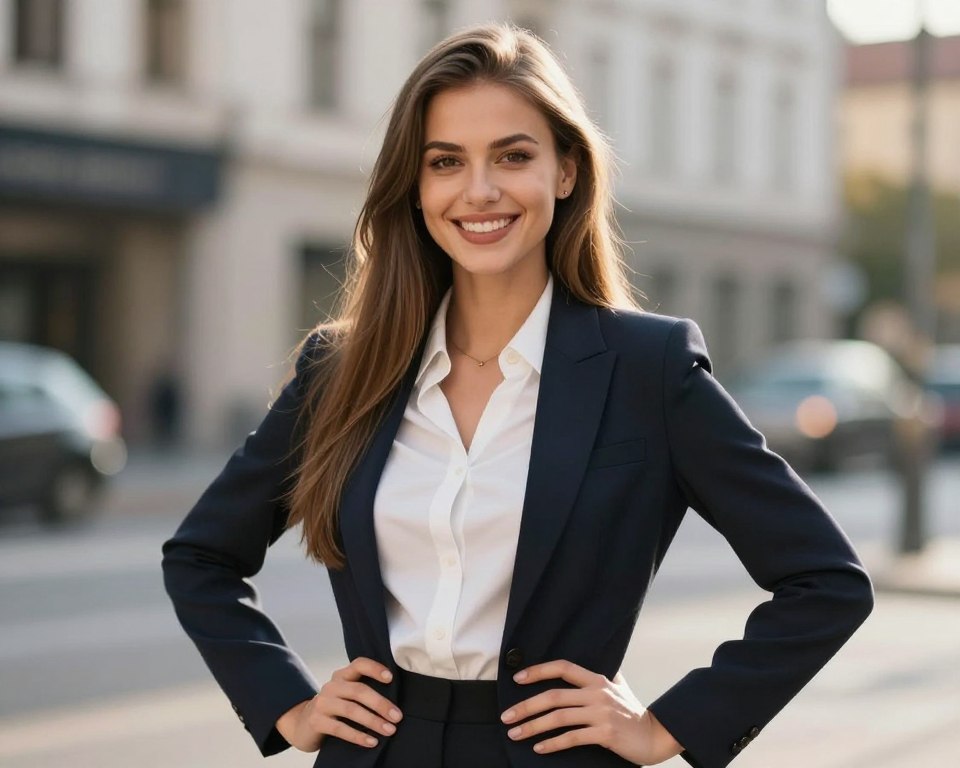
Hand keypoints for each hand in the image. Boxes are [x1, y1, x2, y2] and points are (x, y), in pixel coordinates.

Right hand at [275, 657, 401, 751]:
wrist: (302, 723)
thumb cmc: (334, 708)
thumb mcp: (345, 694)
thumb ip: (362, 691)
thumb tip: (394, 703)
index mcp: (342, 676)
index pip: (359, 664)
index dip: (375, 668)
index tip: (391, 678)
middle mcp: (332, 685)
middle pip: (359, 691)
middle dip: (380, 704)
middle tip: (397, 716)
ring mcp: (322, 703)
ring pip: (351, 710)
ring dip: (373, 721)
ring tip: (389, 730)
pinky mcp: (317, 721)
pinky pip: (340, 728)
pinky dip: (358, 736)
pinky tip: (372, 741)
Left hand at [500, 660, 682, 764]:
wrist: (655, 735)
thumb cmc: (632, 712)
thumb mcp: (618, 687)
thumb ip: (601, 677)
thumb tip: (583, 666)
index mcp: (597, 679)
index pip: (563, 667)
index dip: (539, 670)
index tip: (517, 679)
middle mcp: (597, 693)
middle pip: (554, 696)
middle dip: (525, 706)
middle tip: (506, 716)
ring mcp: (601, 713)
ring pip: (558, 717)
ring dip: (533, 726)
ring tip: (515, 734)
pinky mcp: (605, 733)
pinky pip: (572, 738)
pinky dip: (553, 743)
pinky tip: (539, 748)